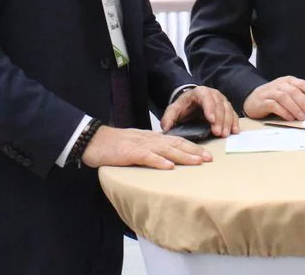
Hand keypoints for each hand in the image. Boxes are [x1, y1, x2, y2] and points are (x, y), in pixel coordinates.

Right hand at [81, 126, 211, 169]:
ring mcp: (140, 145)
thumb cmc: (115, 145)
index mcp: (153, 138)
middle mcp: (150, 139)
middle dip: (194, 151)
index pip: (177, 142)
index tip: (207, 155)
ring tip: (197, 162)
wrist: (94, 140)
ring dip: (183, 156)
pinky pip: (146, 157)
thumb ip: (151, 149)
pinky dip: (159, 162)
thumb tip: (166, 158)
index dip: (193, 147)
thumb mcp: (137, 145)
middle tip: (210, 158)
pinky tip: (169, 166)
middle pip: (176, 144)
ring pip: (166, 150)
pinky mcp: (129, 153)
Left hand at [160, 86, 239, 137]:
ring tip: (225, 134)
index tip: (211, 120)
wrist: (191, 103)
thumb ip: (169, 118)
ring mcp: (221, 100)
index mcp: (199, 92)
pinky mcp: (226, 107)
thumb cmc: (184, 107)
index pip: (206, 98)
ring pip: (227, 109)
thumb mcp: (174, 110)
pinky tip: (235, 131)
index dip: (209, 108)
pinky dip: (234, 122)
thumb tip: (165, 128)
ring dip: (227, 122)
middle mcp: (213, 94)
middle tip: (218, 133)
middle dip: (219, 119)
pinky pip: (233, 113)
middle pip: (219, 105)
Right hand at [242, 76, 304, 120]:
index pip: (302, 84)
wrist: (252, 98)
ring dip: (295, 107)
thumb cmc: (275, 98)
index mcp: (289, 81)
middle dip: (304, 102)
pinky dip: (283, 112)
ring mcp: (270, 92)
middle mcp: (280, 84)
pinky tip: (290, 118)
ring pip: (284, 97)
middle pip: (294, 91)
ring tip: (302, 117)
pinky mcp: (263, 101)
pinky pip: (274, 105)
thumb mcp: (292, 97)